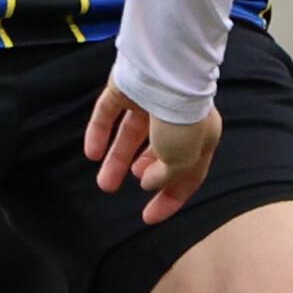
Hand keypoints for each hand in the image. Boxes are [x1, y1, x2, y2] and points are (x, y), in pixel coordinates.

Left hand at [85, 86, 222, 226]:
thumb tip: (148, 181)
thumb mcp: (184, 158)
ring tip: (104, 183)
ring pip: (130, 135)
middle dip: (144, 174)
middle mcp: (176, 119)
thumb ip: (167, 175)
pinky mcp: (125, 89)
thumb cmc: (182, 119)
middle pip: (158, 153)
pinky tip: (91, 154)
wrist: (167, 73)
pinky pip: (109, 115)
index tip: (150, 218)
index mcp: (200, 137)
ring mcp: (149, 102)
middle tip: (131, 185)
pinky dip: (99, 133)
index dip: (171, 198)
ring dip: (117, 160)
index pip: (188, 174)